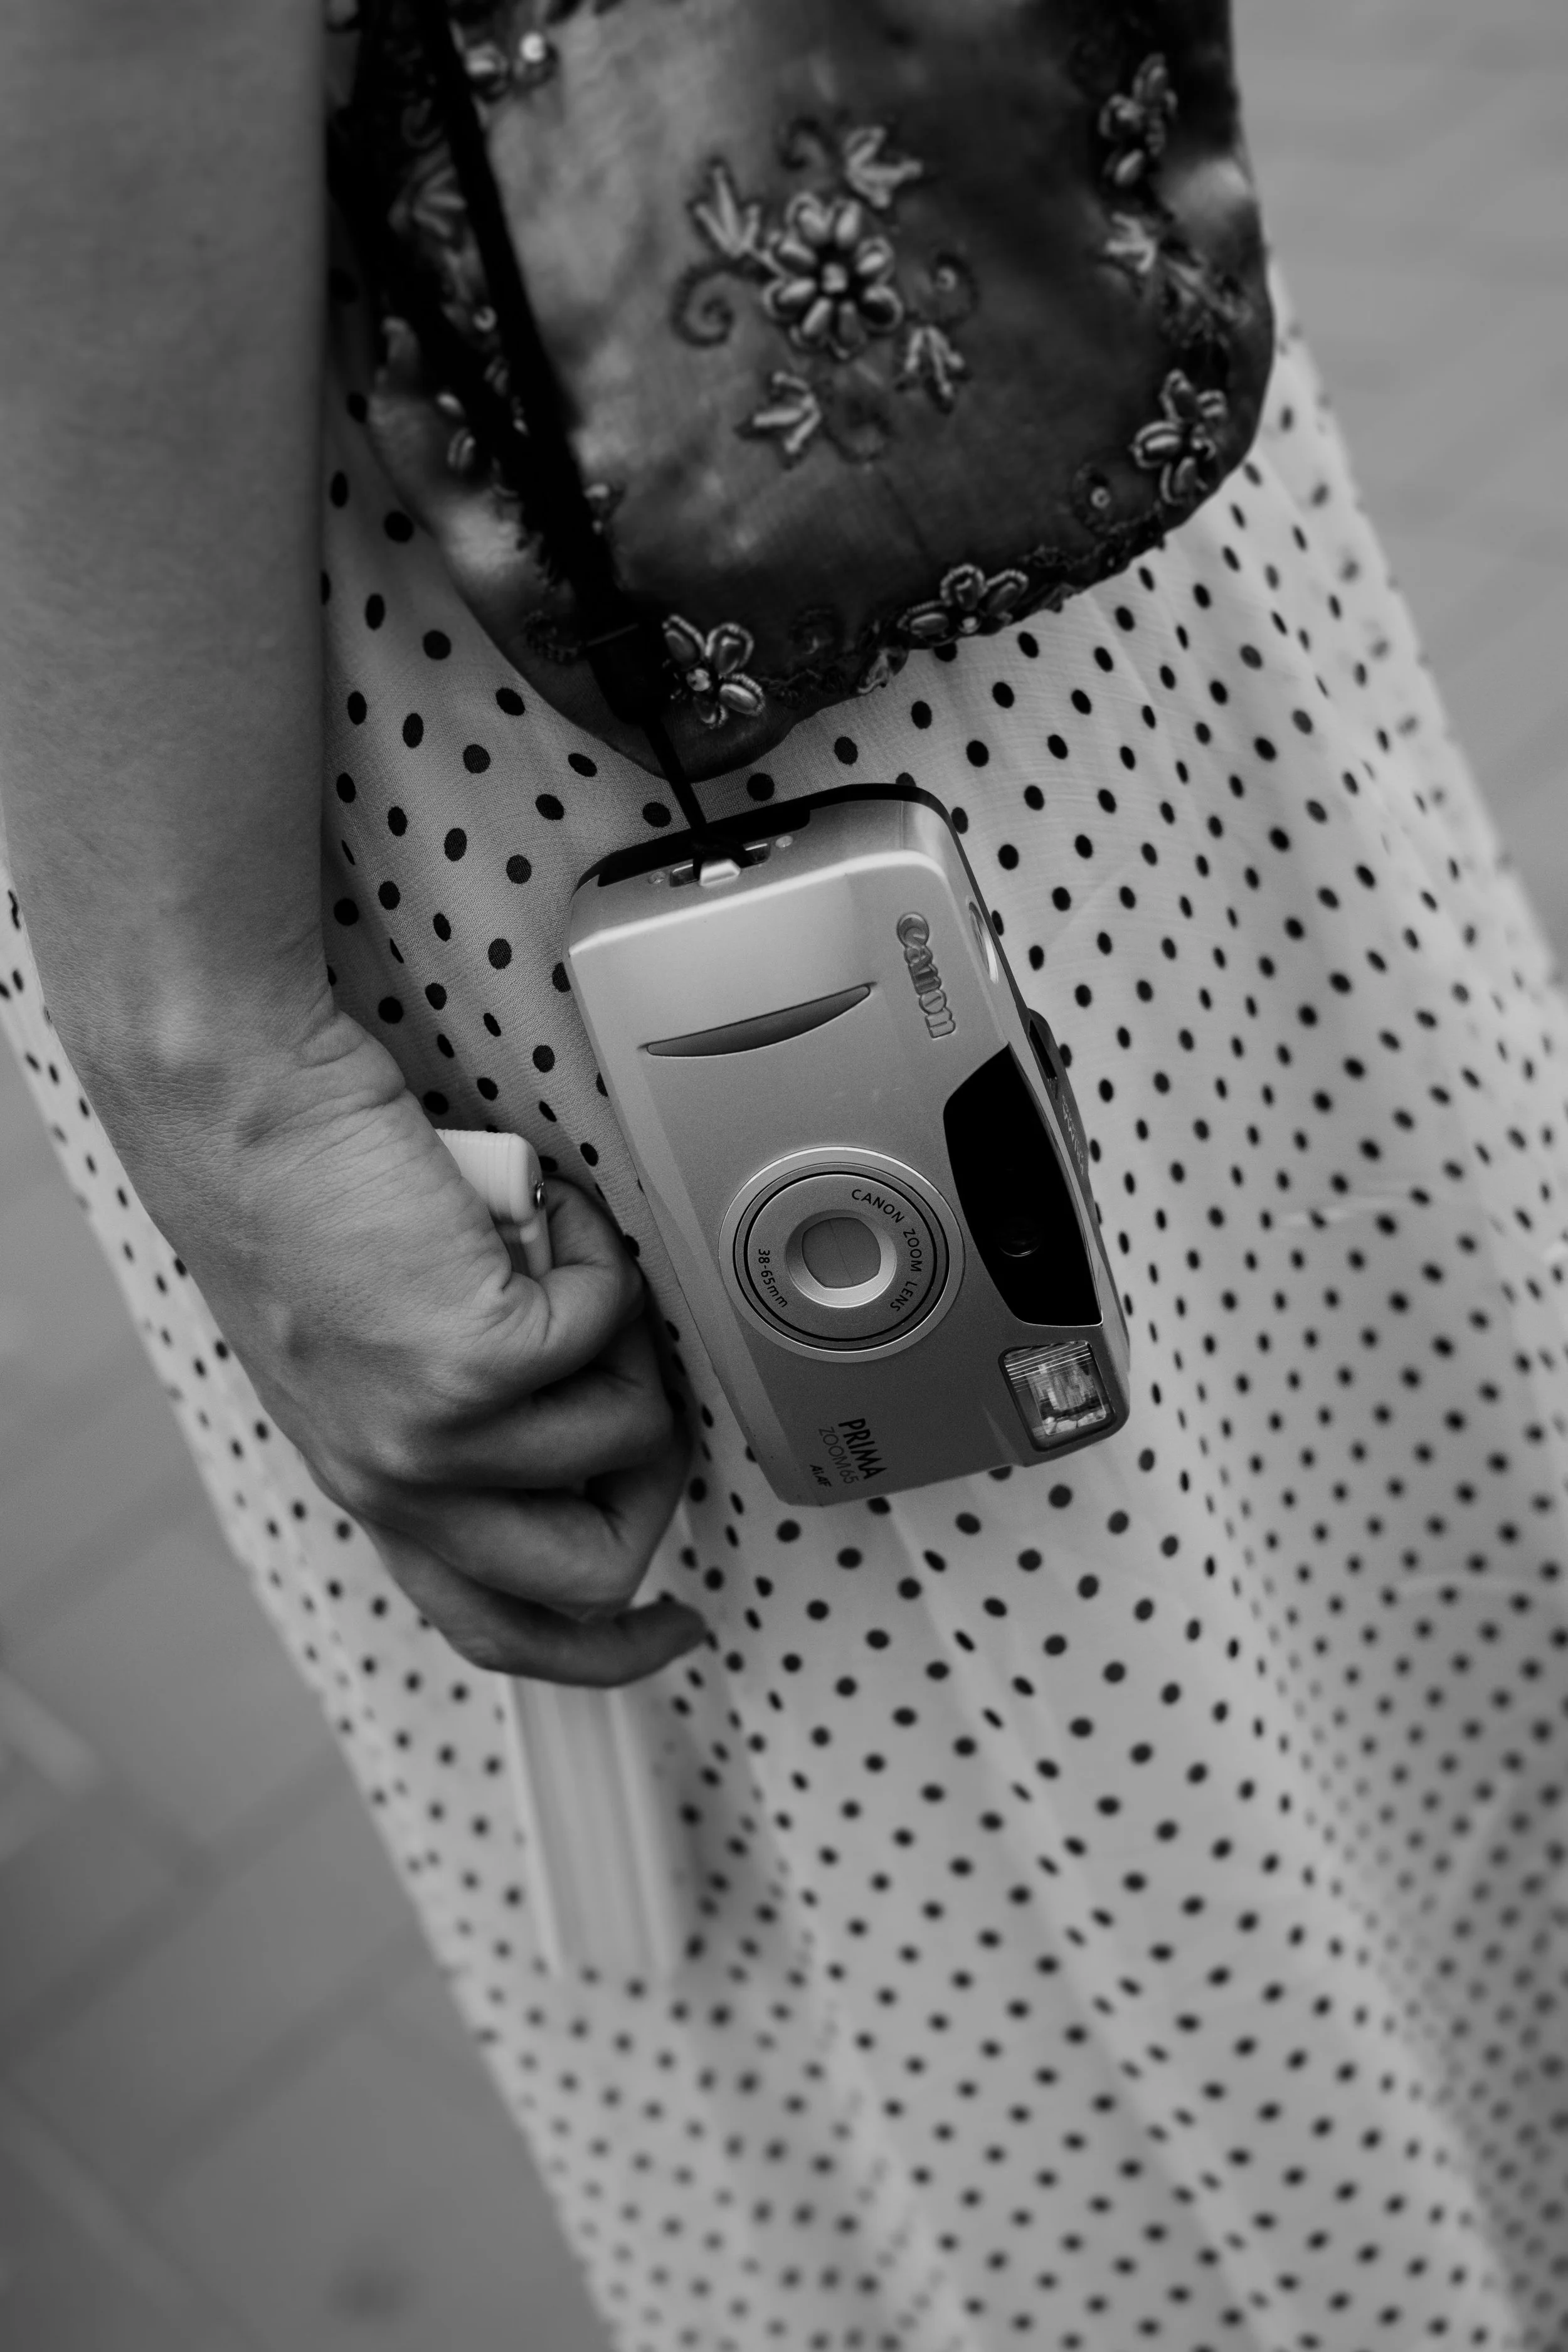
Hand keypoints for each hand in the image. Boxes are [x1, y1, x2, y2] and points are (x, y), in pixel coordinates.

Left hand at [113, 1010, 707, 1685]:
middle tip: (653, 1390)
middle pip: (592, 1575)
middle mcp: (397, 1481)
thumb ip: (462, 1420)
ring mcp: (433, 1433)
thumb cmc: (304, 1199)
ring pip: (629, 1434)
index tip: (671, 1623)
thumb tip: (598, 1433)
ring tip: (559, 1253)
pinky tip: (540, 1208)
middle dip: (660, 1485)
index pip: (494, 1629)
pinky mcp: (469, 1358)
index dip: (603, 1652)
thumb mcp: (370, 1355)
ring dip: (626, 1333)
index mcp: (376, 1485)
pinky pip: (608, 1325)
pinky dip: (596, 1254)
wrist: (241, 1110)